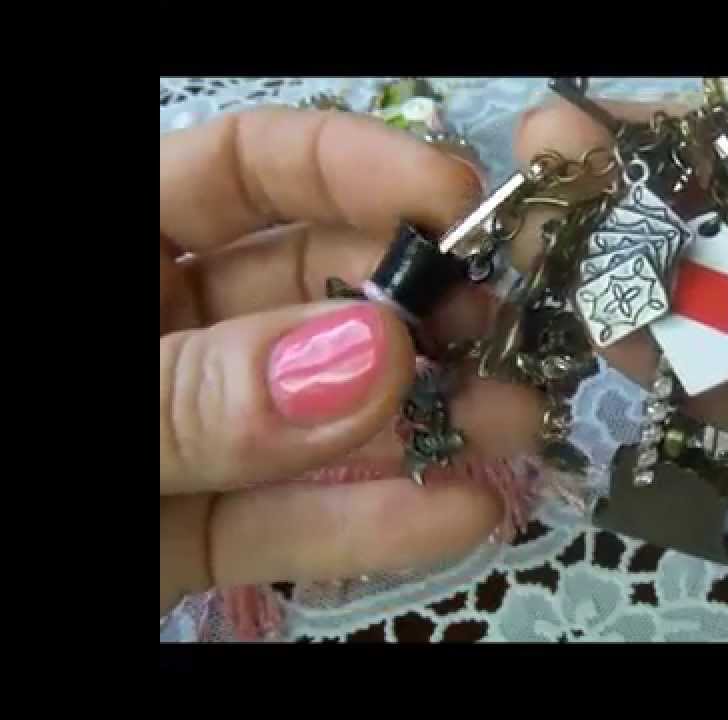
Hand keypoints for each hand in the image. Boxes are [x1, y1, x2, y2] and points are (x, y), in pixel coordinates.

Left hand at [159, 108, 544, 615]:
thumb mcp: (86, 423)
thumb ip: (200, 394)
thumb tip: (372, 355)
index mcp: (111, 262)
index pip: (245, 172)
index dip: (355, 168)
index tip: (458, 200)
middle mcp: (160, 332)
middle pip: (311, 291)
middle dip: (418, 309)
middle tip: (511, 332)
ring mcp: (181, 438)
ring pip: (319, 415)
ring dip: (422, 419)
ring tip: (517, 426)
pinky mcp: (187, 541)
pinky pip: (286, 522)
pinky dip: (370, 523)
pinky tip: (462, 515)